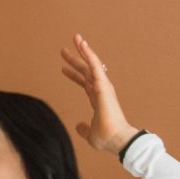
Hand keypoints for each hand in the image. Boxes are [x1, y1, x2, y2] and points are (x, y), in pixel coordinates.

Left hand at [60, 33, 139, 155]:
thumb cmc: (107, 138)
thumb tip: (79, 127)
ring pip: (92, 64)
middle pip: (86, 71)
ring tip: (76, 38)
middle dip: (75, 60)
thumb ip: (84, 129)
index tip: (63, 69)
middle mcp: (101, 91)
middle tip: (63, 50)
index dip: (73, 75)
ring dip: (83, 51)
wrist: (117, 140)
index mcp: (97, 99)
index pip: (84, 83)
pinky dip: (89, 55)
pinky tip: (83, 45)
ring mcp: (103, 87)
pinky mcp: (103, 86)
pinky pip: (95, 66)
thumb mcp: (90, 134)